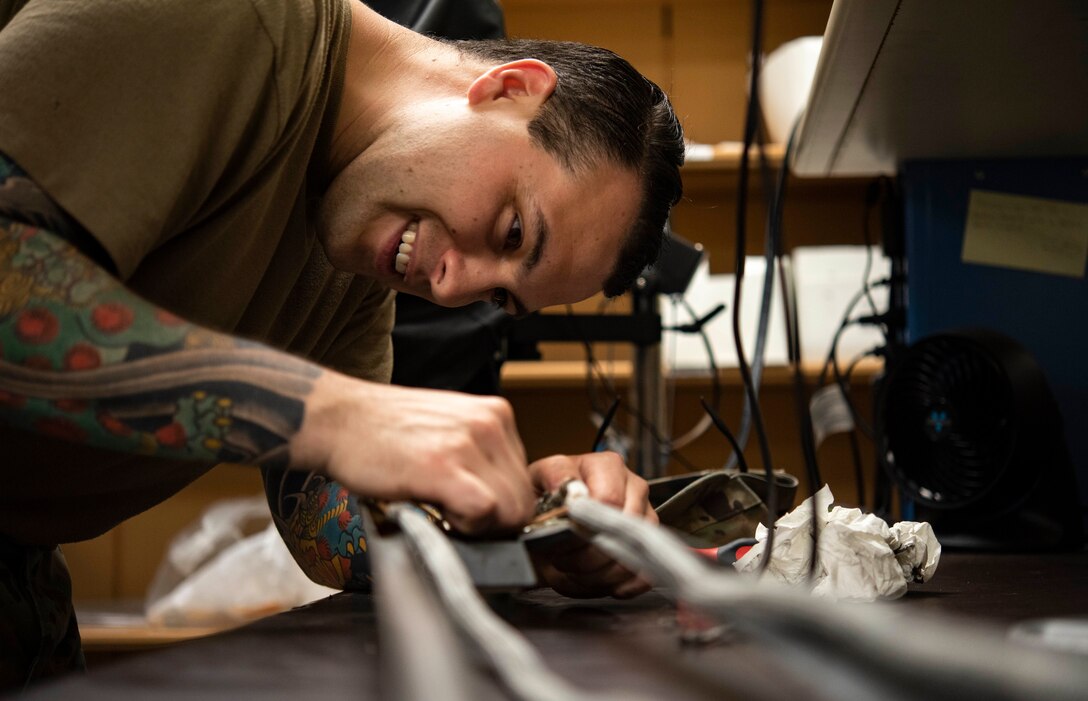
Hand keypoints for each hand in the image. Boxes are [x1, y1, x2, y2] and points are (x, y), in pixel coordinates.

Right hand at [290, 372, 535, 533]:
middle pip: (523, 501)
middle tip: (455, 518)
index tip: (476, 513)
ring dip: (479, 526)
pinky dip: (466, 525)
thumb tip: (503, 504)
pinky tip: (438, 513)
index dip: (503, 508)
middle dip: (494, 523)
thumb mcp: (449, 432)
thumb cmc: (385, 433)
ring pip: (511, 511)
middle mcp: (490, 424)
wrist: (338, 418)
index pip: (527, 482)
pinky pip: (484, 510)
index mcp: (496, 415)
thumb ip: (481, 459)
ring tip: (442, 511)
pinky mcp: (444, 465)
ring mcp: (470, 442)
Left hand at [528, 452, 656, 598]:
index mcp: (605, 465)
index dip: (581, 524)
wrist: (548, 524)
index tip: (558, 534)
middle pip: (621, 529)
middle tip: (561, 558)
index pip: (608, 499)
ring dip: (598, 573)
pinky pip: (643, 574)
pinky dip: (616, 585)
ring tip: (573, 570)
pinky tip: (594, 581)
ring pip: (632, 553)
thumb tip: (576, 498)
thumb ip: (556, 481)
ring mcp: (645, 516)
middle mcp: (632, 486)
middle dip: (587, 553)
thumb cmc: (544, 501)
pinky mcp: (649, 546)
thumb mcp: (538, 482)